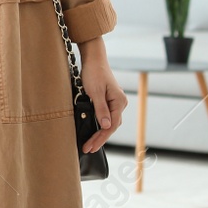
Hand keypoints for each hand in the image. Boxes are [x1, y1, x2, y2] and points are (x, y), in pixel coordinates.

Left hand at [78, 39, 126, 154]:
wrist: (93, 58)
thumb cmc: (94, 72)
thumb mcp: (95, 91)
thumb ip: (101, 109)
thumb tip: (107, 126)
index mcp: (119, 102)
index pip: (112, 125)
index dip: (101, 138)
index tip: (91, 146)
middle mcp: (119, 103)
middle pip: (111, 126)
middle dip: (99, 139)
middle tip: (88, 149)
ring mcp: (114, 102)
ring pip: (109, 123)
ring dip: (99, 134)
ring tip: (89, 145)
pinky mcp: (108, 101)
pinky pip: (106, 117)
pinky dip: (99, 126)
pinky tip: (93, 132)